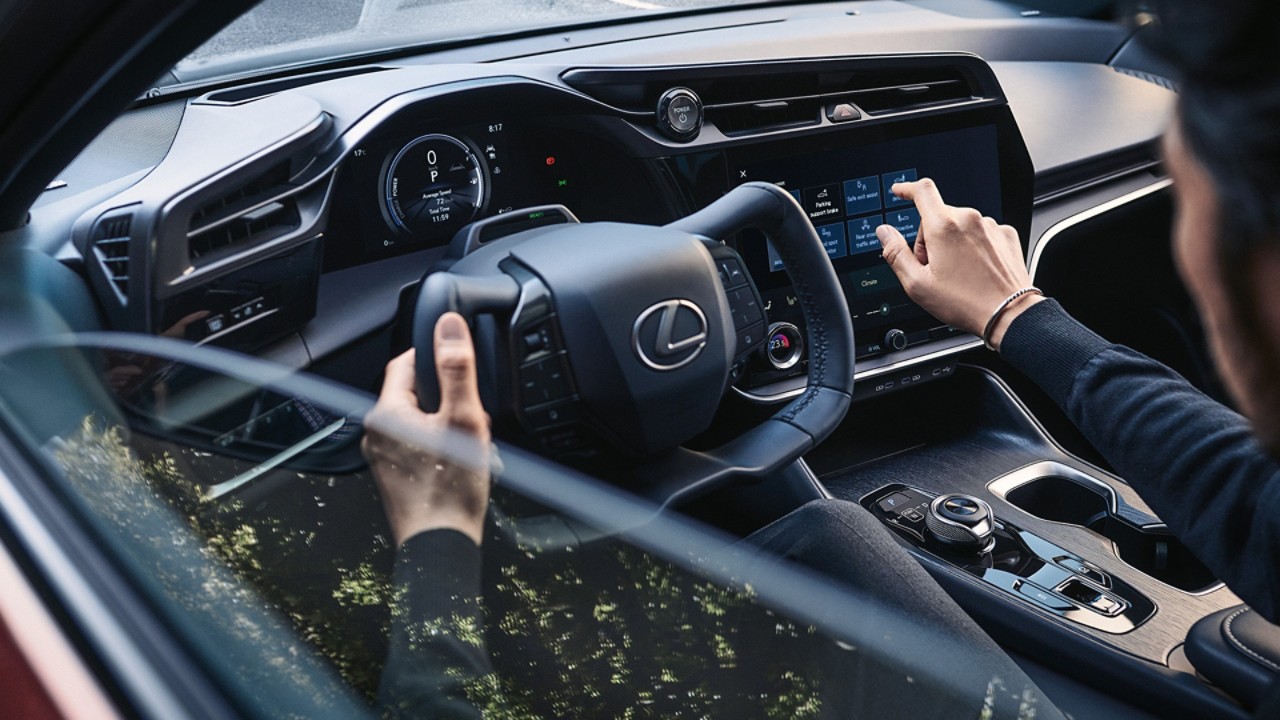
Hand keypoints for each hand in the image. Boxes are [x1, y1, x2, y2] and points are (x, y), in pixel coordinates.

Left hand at [361, 313, 491, 546]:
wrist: (441, 545)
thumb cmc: (451, 490)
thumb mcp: (463, 419)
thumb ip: (456, 368)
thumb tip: (449, 326)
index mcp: (386, 412)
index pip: (406, 361)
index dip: (436, 355)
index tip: (461, 366)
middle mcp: (376, 432)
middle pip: (416, 393)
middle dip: (448, 397)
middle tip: (472, 415)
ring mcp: (382, 456)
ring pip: (419, 419)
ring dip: (447, 423)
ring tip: (469, 442)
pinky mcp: (394, 475)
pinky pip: (418, 444)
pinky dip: (440, 444)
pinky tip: (460, 461)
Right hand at [876, 179, 1043, 349]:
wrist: (1009, 314)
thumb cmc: (965, 302)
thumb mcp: (918, 284)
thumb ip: (896, 253)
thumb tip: (884, 233)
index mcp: (944, 227)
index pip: (922, 191)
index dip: (907, 189)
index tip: (900, 192)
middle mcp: (969, 220)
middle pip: (938, 216)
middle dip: (930, 238)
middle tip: (933, 268)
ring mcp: (990, 227)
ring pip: (960, 226)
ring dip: (952, 243)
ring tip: (957, 274)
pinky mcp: (1005, 236)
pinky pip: (981, 233)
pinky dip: (973, 247)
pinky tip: (975, 270)